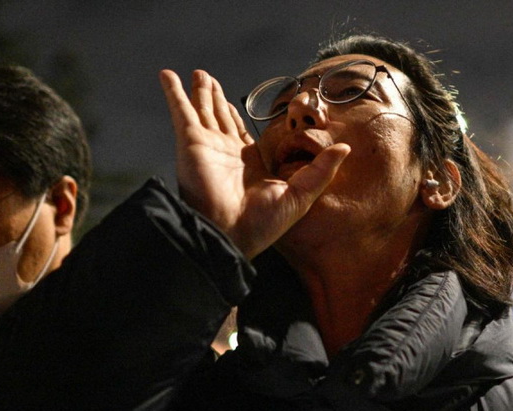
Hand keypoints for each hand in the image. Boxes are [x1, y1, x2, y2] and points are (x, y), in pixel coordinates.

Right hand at [160, 69, 349, 258]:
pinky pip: (181, 111)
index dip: (234, 117)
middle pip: (219, 117)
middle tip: (209, 80)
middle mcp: (225, 154)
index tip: (231, 103)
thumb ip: (322, 169)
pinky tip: (168, 75)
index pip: (239, 133)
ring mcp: (207, 147)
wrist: (232, 234)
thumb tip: (344, 148)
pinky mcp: (191, 142)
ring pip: (202, 110)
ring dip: (200, 92)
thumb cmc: (264, 225)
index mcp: (249, 165)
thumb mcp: (301, 195)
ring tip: (199, 74)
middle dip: (215, 98)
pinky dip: (174, 93)